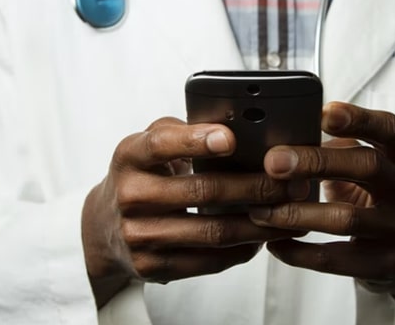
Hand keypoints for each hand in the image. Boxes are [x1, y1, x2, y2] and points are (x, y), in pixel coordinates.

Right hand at [82, 117, 304, 307]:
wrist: (102, 228)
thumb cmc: (139, 177)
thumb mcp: (147, 146)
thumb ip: (182, 132)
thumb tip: (236, 127)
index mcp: (130, 156)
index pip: (162, 144)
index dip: (197, 140)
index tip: (231, 138)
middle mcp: (130, 196)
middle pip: (203, 191)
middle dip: (256, 187)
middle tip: (293, 183)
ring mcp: (139, 235)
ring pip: (213, 232)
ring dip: (260, 224)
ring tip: (291, 213)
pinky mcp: (152, 266)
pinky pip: (208, 260)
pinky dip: (242, 249)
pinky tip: (263, 237)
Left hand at [249, 102, 394, 300]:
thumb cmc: (374, 193)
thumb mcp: (368, 163)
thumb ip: (338, 147)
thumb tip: (283, 138)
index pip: (389, 128)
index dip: (358, 118)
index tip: (322, 113)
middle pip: (368, 166)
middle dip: (316, 161)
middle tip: (273, 162)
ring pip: (346, 218)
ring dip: (297, 213)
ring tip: (261, 210)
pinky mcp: (387, 264)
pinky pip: (336, 259)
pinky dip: (299, 252)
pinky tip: (275, 243)